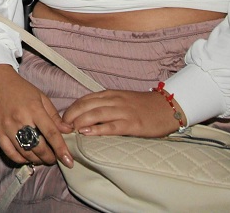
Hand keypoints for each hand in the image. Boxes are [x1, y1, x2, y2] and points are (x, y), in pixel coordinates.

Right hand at [0, 65, 73, 166]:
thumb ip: (54, 116)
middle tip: (54, 159)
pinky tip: (27, 158)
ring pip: (25, 152)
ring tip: (42, 159)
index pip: (51, 133)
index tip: (68, 160)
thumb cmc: (21, 89)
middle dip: (49, 157)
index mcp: (34, 109)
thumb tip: (68, 131)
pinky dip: (20, 159)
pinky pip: (9, 152)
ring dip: (37, 160)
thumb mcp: (41, 98)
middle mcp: (20, 119)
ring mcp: (7, 127)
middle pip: (38, 147)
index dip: (61, 149)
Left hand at [62, 89, 182, 137]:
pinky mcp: (132, 124)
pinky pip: (112, 126)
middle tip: (61, 127)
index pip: (84, 100)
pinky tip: (87, 133)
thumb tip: (85, 116)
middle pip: (86, 105)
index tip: (61, 120)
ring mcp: (123, 111)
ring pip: (96, 114)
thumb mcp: (121, 100)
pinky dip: (97, 129)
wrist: (168, 107)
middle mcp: (114, 100)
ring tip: (70, 130)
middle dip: (70, 116)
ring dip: (80, 122)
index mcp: (110, 95)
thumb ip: (105, 105)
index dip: (70, 109)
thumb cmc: (143, 106)